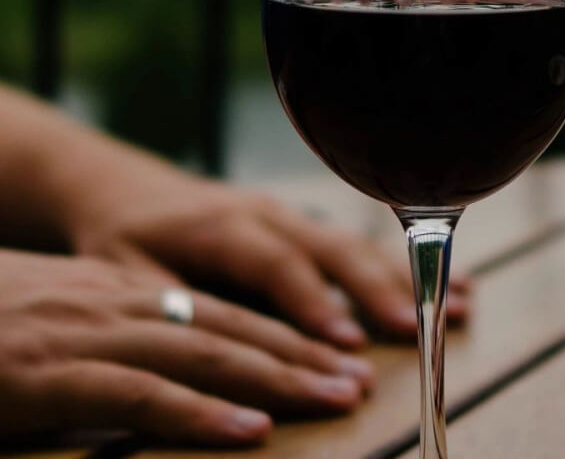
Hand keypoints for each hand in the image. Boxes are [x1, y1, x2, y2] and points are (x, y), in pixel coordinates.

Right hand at [0, 249, 375, 445]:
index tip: (335, 356)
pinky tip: (248, 432)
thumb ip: (112, 344)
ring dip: (276, 379)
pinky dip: (198, 415)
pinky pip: (138, 396)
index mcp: (117, 293)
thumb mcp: (52, 325)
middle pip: (228, 329)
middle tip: (358, 382)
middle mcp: (112, 304)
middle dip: (300, 355)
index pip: (221, 311)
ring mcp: (82, 336)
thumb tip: (170, 373)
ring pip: (202, 356)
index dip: (283, 333)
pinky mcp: (46, 374)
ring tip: (333, 400)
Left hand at [64, 167, 469, 348]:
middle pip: (333, 248)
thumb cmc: (122, 240)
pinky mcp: (308, 224)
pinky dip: (409, 267)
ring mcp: (294, 214)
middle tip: (416, 329)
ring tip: (460, 305)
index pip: (274, 264)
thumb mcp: (124, 274)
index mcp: (221, 224)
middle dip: (378, 290)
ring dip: (408, 277)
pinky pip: (362, 245)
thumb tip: (216, 342)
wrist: (126, 189)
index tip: (347, 343)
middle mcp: (268, 213)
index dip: (313, 301)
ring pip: (360, 244)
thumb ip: (173, 304)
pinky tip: (459, 284)